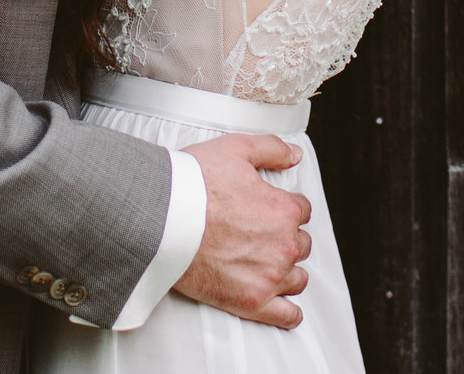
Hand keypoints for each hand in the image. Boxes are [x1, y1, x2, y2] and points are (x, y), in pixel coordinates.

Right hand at [172, 132, 312, 328]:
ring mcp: (269, 276)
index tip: (269, 209)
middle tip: (260, 234)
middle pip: (301, 244)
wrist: (160, 219)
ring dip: (288, 270)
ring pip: (297, 277)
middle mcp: (283, 244)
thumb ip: (271, 149)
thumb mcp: (235, 149)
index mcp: (284, 209)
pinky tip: (287, 308)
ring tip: (267, 264)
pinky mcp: (251, 302)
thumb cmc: (193, 185)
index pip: (302, 210)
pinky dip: (289, 313)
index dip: (285, 207)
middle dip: (285, 237)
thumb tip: (294, 155)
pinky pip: (285, 315)